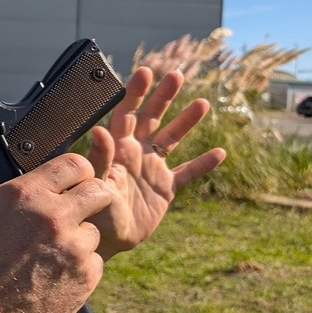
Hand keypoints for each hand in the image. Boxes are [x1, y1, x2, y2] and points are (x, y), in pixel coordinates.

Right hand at [0, 154, 111, 312]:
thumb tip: (9, 184)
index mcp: (26, 194)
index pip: (74, 164)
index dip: (76, 173)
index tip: (72, 182)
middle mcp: (54, 215)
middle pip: (98, 191)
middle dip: (90, 199)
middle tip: (76, 212)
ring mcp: (73, 247)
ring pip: (94, 231)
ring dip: (78, 239)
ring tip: (50, 255)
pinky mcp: (85, 276)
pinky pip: (94, 262)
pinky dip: (79, 267)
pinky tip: (53, 276)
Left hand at [86, 67, 226, 258]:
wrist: (106, 241)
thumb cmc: (93, 213)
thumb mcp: (95, 184)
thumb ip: (99, 158)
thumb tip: (99, 131)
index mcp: (117, 149)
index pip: (126, 114)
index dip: (135, 93)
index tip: (145, 72)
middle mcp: (135, 153)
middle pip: (151, 118)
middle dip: (163, 97)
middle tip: (176, 75)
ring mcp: (152, 169)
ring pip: (172, 139)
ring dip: (186, 122)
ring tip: (203, 103)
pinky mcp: (165, 189)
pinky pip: (188, 173)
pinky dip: (203, 164)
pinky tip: (219, 153)